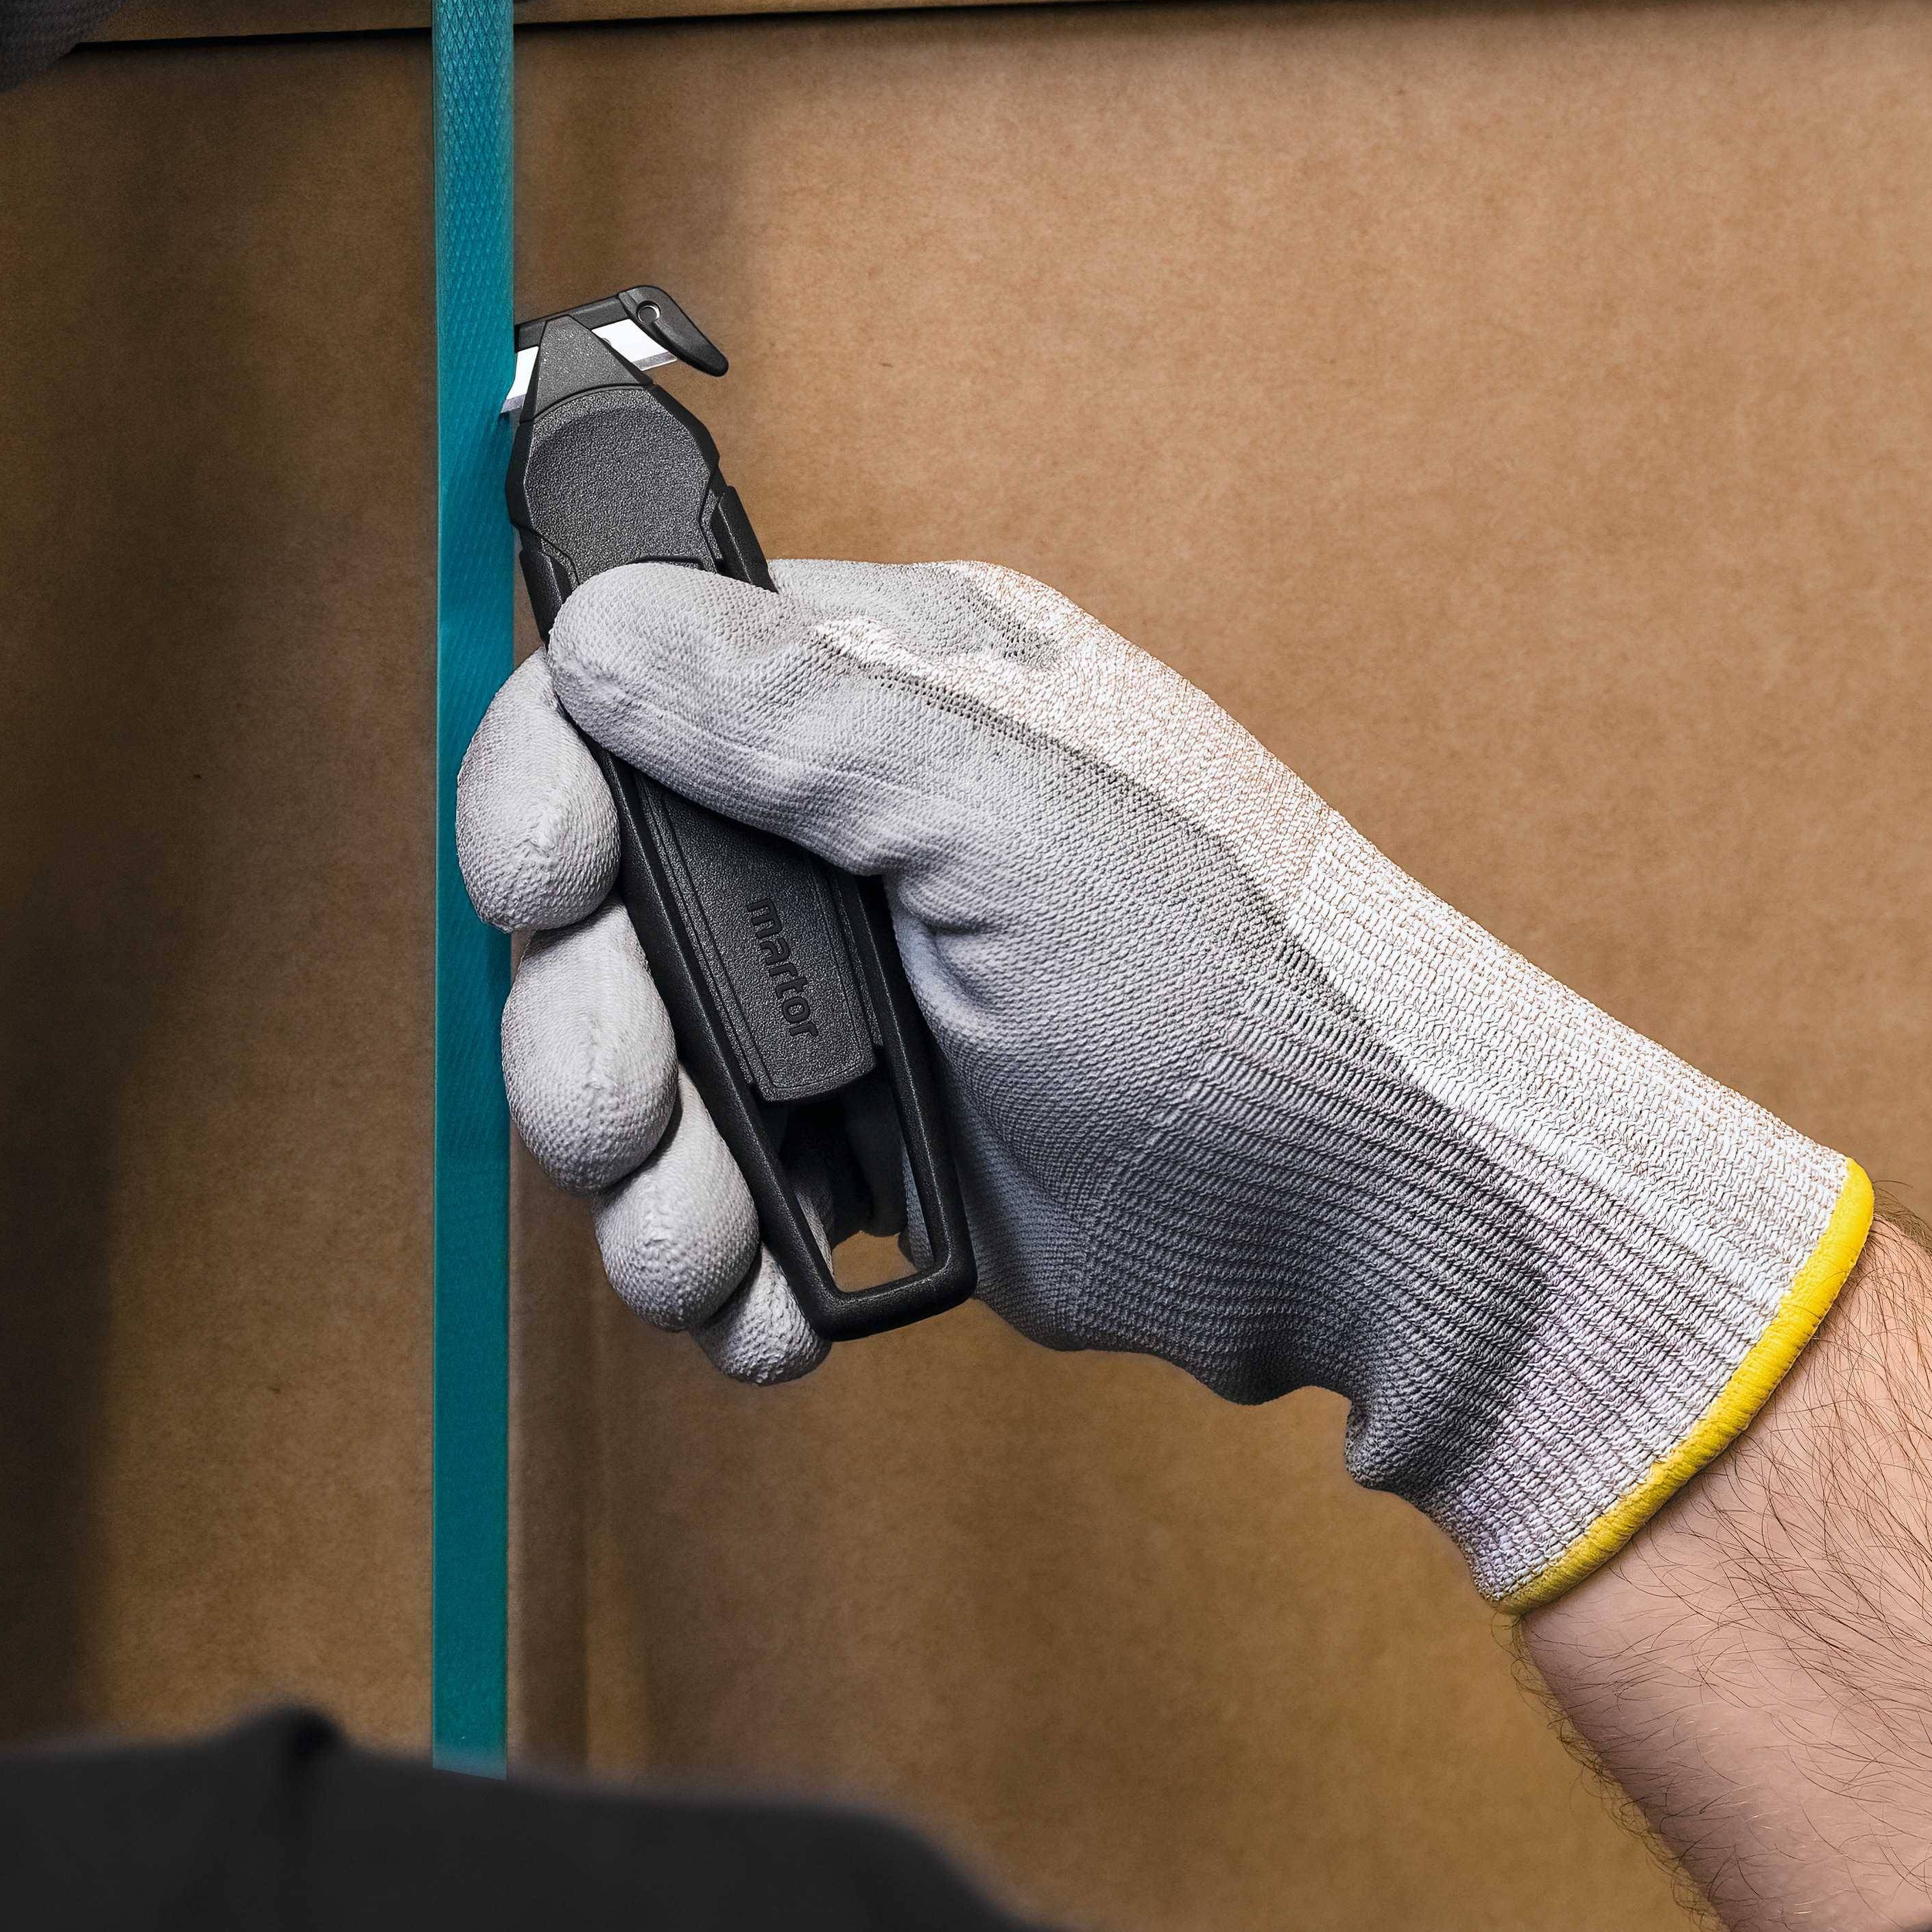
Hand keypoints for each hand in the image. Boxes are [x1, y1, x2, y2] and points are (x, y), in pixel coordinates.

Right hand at [455, 561, 1877, 1606]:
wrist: (1381, 1229)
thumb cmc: (1251, 988)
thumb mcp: (1017, 820)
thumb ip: (801, 721)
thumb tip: (603, 619)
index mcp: (889, 694)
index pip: (627, 694)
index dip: (550, 791)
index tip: (550, 880)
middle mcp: (849, 834)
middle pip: (594, 906)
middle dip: (587, 1032)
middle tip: (627, 1123)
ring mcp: (849, 999)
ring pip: (632, 1068)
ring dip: (641, 1180)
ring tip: (706, 1260)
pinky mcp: (866, 1150)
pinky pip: (709, 1194)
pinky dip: (715, 1264)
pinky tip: (769, 1311)